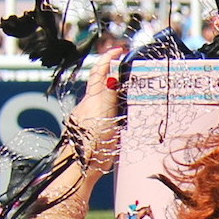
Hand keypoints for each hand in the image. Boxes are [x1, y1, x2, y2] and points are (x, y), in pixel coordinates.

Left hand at [65, 50, 124, 173]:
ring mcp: (91, 120)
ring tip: (137, 100)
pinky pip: (108, 117)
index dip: (107, 58)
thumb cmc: (91, 144)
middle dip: (118, 79)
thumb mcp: (104, 113)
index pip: (99, 71)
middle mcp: (90, 107)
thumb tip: (111, 75)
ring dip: (120, 99)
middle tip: (136, 76)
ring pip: (108, 103)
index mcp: (93, 99)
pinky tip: (128, 122)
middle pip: (104, 86)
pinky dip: (118, 115)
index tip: (119, 50)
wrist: (81, 169)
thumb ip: (109, 94)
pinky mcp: (94, 134)